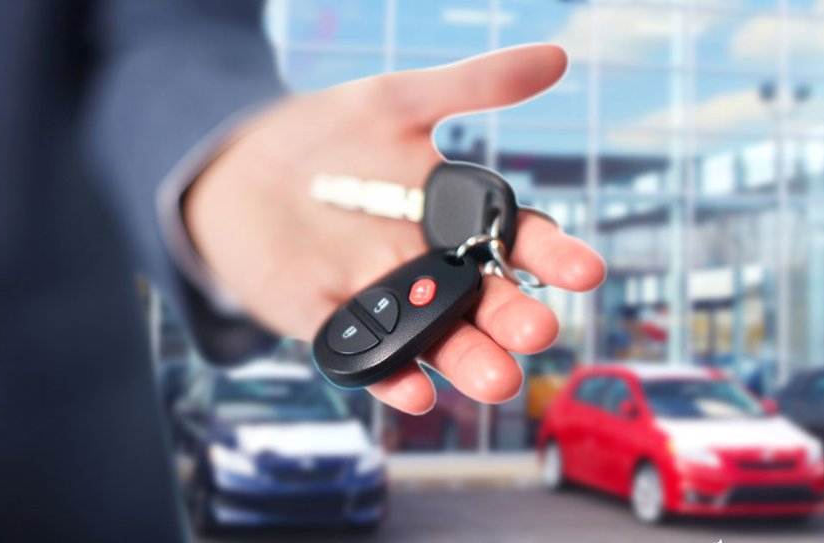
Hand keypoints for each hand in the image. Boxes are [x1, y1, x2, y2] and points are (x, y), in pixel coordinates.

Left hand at [184, 44, 604, 413]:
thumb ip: (474, 85)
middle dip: (512, 320)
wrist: (238, 168)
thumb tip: (557, 58)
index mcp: (454, 220)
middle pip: (483, 301)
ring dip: (467, 360)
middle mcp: (428, 266)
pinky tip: (415, 391)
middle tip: (538, 331)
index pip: (517, 243)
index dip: (552, 258)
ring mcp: (381, 297)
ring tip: (497, 380)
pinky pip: (365, 353)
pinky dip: (390, 376)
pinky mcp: (327, 320)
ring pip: (436, 336)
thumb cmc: (328, 136)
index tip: (585, 272)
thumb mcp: (398, 101)